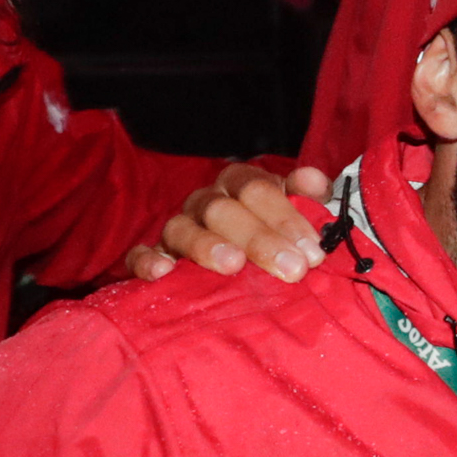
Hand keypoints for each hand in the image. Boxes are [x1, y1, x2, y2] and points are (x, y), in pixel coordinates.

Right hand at [125, 164, 333, 283]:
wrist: (233, 267)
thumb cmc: (269, 238)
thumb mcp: (291, 216)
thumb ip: (306, 198)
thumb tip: (317, 184)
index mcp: (239, 185)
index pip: (257, 188)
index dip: (286, 217)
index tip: (313, 252)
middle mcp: (206, 202)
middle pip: (225, 210)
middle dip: (260, 239)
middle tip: (293, 269)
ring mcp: (177, 228)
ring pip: (183, 229)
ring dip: (208, 246)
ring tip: (233, 265)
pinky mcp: (154, 256)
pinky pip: (139, 255)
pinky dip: (147, 261)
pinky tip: (162, 272)